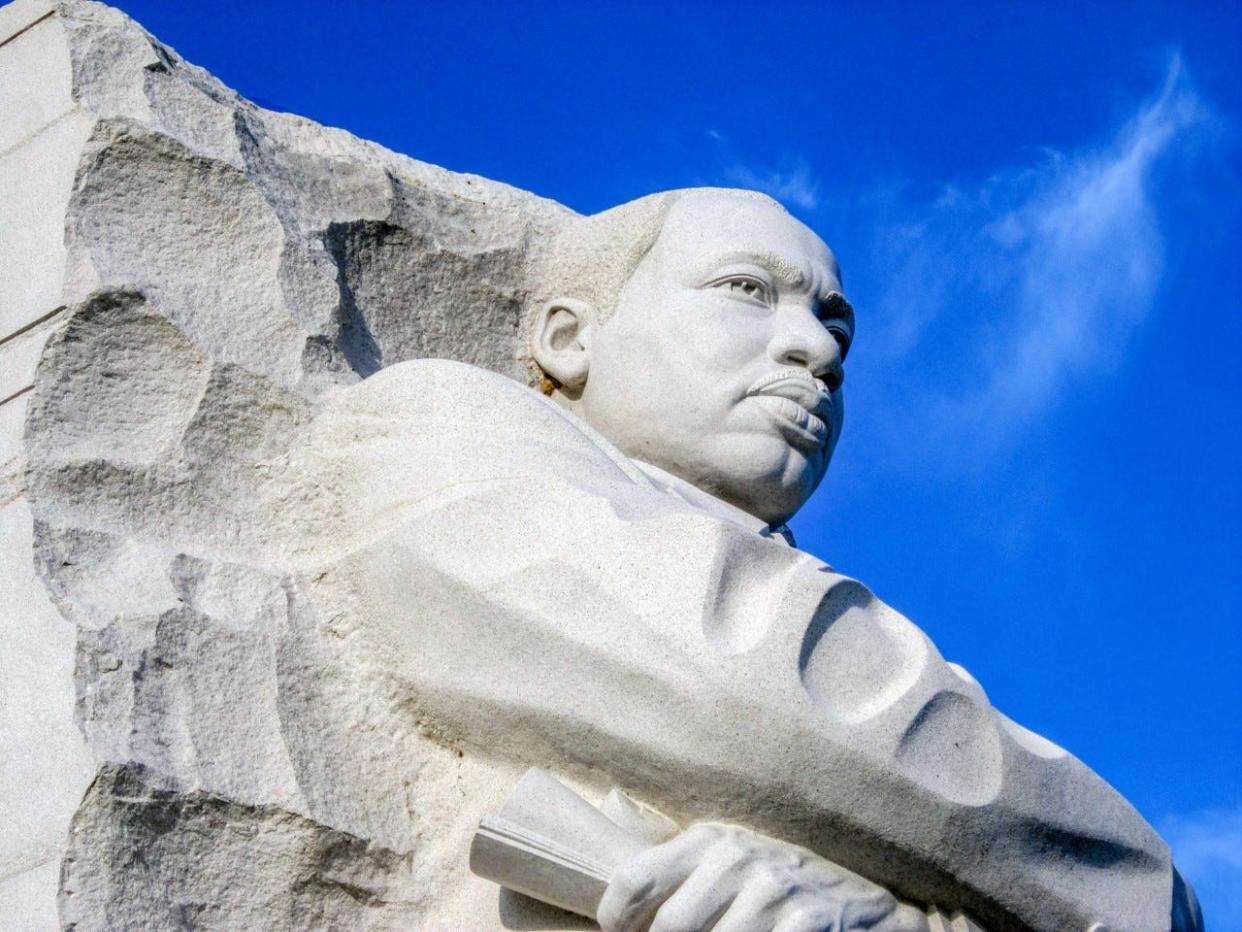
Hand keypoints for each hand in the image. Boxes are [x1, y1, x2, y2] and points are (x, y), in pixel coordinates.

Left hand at [597, 823, 928, 931]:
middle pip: (668, 926)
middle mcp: (737, 859)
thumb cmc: (779, 878)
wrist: (867, 898)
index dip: (616, 917)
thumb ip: (669, 843)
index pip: (634, 878)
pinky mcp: (804, 924)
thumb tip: (612, 803)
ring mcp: (773, 893)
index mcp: (708, 839)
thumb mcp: (725, 850)